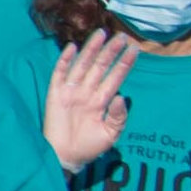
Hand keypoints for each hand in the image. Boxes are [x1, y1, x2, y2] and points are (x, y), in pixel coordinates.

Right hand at [43, 31, 136, 171]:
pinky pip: (60, 74)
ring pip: (83, 65)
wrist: (65, 157)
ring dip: (92, 49)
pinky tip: (72, 48)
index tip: (135, 49)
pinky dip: (65, 60)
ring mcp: (71, 91)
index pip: (116, 76)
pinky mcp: (55, 94)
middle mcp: (88, 92)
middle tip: (122, 36)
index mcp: (102, 100)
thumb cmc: (89, 147)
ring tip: (102, 34)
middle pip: (101, 66)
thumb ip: (118, 116)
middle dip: (111, 51)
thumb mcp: (110, 134)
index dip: (125, 63)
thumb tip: (122, 96)